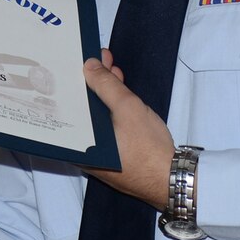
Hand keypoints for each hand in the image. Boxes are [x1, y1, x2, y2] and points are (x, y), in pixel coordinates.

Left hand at [80, 52, 173, 207]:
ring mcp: (99, 155)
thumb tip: (88, 66)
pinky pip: (106, 128)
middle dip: (93, 83)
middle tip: (102, 61)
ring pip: (96, 118)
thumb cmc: (147, 147)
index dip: (75, 80)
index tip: (82, 61)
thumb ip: (106, 85)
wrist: (172, 178)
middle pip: (83, 110)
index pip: (68, 106)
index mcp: (78, 145)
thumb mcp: (127, 108)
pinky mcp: (113, 156)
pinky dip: (112, 110)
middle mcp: (84, 152)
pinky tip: (120, 94)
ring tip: (113, 71)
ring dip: (105, 94)